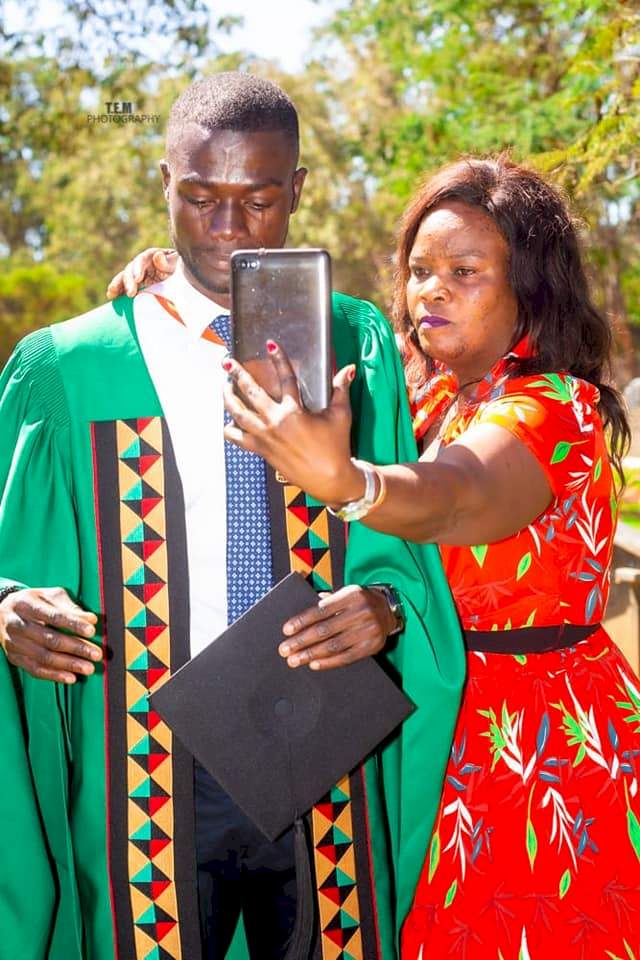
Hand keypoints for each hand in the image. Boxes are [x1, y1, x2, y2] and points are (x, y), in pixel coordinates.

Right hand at [0, 587, 101, 683]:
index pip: (53, 616)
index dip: (73, 624)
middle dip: (76, 648)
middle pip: (49, 639)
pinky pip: (35, 670)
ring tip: (88, 668)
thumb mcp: (50, 596)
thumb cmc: (35, 602)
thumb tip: (91, 620)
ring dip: (68, 664)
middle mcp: (17, 624)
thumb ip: (70, 607)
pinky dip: (54, 675)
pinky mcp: (14, 657)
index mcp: (26, 604)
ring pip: (43, 657)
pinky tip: (71, 678)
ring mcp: (13, 643)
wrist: (2, 612)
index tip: (92, 630)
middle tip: (96, 654)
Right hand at [106, 247, 177, 298]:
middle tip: (130, 293)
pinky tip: (112, 298)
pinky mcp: (137, 286)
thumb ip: (168, 261)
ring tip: (111, 294)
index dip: (138, 268)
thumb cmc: (181, 269)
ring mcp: (138, 275)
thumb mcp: (177, 263)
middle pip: (131, 270)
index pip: (142, 260)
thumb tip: (157, 256)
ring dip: (117, 286)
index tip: (137, 279)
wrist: (183, 279)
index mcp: (151, 256)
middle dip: (128, 281)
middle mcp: (142, 265)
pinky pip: (126, 288)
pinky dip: (119, 292)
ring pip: (124, 278)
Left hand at [222, 341, 362, 504]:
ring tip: (224, 387)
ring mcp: (265, 437)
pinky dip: (230, 429)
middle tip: (228, 364)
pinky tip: (229, 421)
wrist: (330, 480)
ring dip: (228, 399)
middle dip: (237, 375)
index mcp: (294, 411)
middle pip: (250, 393)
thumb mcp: (341, 416)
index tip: (270, 345)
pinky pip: (238, 438)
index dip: (279, 360)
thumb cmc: (337, 447)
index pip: (285, 378)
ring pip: (238, 414)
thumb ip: (340, 390)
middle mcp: (274, 422)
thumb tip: (349, 369)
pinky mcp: (261, 451)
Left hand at [278, 585, 395, 669]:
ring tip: (295, 660)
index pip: (321, 610)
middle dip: (301, 641)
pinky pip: (347, 657)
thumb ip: (326, 600)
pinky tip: (314, 664)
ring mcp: (368, 630)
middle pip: (325, 630)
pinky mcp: (372, 646)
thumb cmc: (360, 602)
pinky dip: (329, 662)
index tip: (286, 631)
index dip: (302, 621)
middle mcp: (361, 612)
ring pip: (333, 645)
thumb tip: (302, 614)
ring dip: (311, 654)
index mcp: (351, 595)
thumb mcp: (346, 593)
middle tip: (285, 650)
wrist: (390, 609)